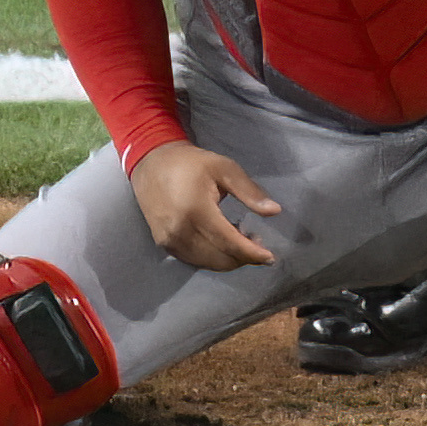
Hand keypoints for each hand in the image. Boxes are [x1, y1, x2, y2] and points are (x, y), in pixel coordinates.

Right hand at [128, 140, 281, 269]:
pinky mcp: (163, 244)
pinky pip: (194, 260)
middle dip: (243, 258)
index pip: (229, 243)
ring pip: (207, 263)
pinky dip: (213, 257)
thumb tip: (275, 211)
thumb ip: (250, 191)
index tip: (270, 257)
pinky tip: (222, 242)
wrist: (151, 163)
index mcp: (196, 210)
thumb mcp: (224, 168)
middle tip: (258, 243)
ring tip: (242, 240)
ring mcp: (169, 240)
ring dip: (229, 259)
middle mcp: (180, 231)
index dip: (252, 253)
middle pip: (219, 259)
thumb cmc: (191, 163)